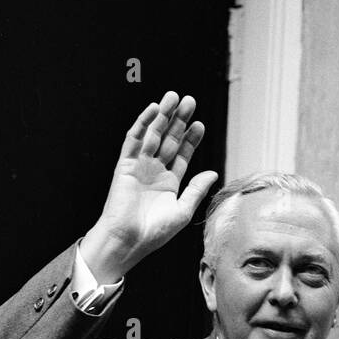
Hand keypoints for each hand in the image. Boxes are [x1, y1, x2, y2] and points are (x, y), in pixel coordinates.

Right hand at [82, 92, 219, 281]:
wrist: (129, 241)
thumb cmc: (155, 232)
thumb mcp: (183, 211)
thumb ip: (196, 190)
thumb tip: (213, 172)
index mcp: (169, 183)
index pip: (182, 155)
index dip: (191, 139)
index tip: (201, 125)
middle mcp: (154, 171)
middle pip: (169, 139)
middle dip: (179, 120)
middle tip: (190, 101)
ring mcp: (139, 166)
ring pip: (153, 134)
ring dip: (163, 116)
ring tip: (174, 97)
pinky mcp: (125, 164)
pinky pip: (134, 139)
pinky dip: (143, 124)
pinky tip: (153, 110)